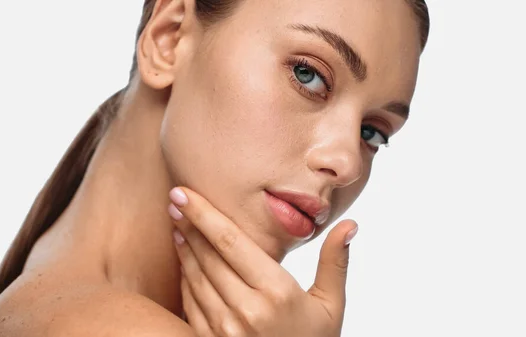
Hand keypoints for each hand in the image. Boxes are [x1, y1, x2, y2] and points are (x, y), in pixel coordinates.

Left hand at [167, 187, 358, 336]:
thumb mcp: (331, 305)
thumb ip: (335, 262)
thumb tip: (350, 224)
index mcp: (277, 293)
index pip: (232, 243)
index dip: (205, 215)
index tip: (185, 193)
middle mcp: (247, 310)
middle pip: (208, 255)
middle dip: (188, 223)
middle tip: (175, 198)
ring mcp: (225, 329)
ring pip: (195, 277)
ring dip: (183, 247)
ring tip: (177, 224)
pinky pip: (189, 303)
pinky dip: (184, 278)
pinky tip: (184, 260)